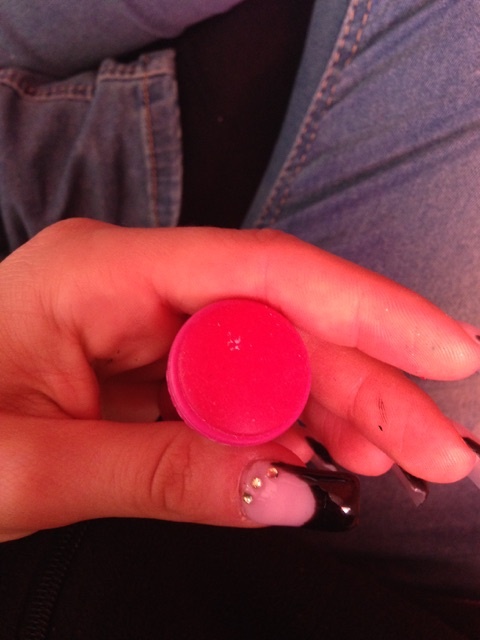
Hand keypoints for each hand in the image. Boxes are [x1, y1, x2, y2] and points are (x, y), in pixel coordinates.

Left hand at [0, 219, 477, 540]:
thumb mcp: (32, 467)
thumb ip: (161, 474)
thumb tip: (286, 496)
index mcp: (100, 275)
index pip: (259, 275)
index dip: (363, 308)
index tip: (443, 350)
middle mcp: (133, 286)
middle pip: (278, 322)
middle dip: (364, 385)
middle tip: (436, 450)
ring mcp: (142, 328)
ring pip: (266, 359)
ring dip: (332, 412)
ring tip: (388, 464)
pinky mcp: (146, 370)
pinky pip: (233, 393)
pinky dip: (280, 431)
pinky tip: (316, 463)